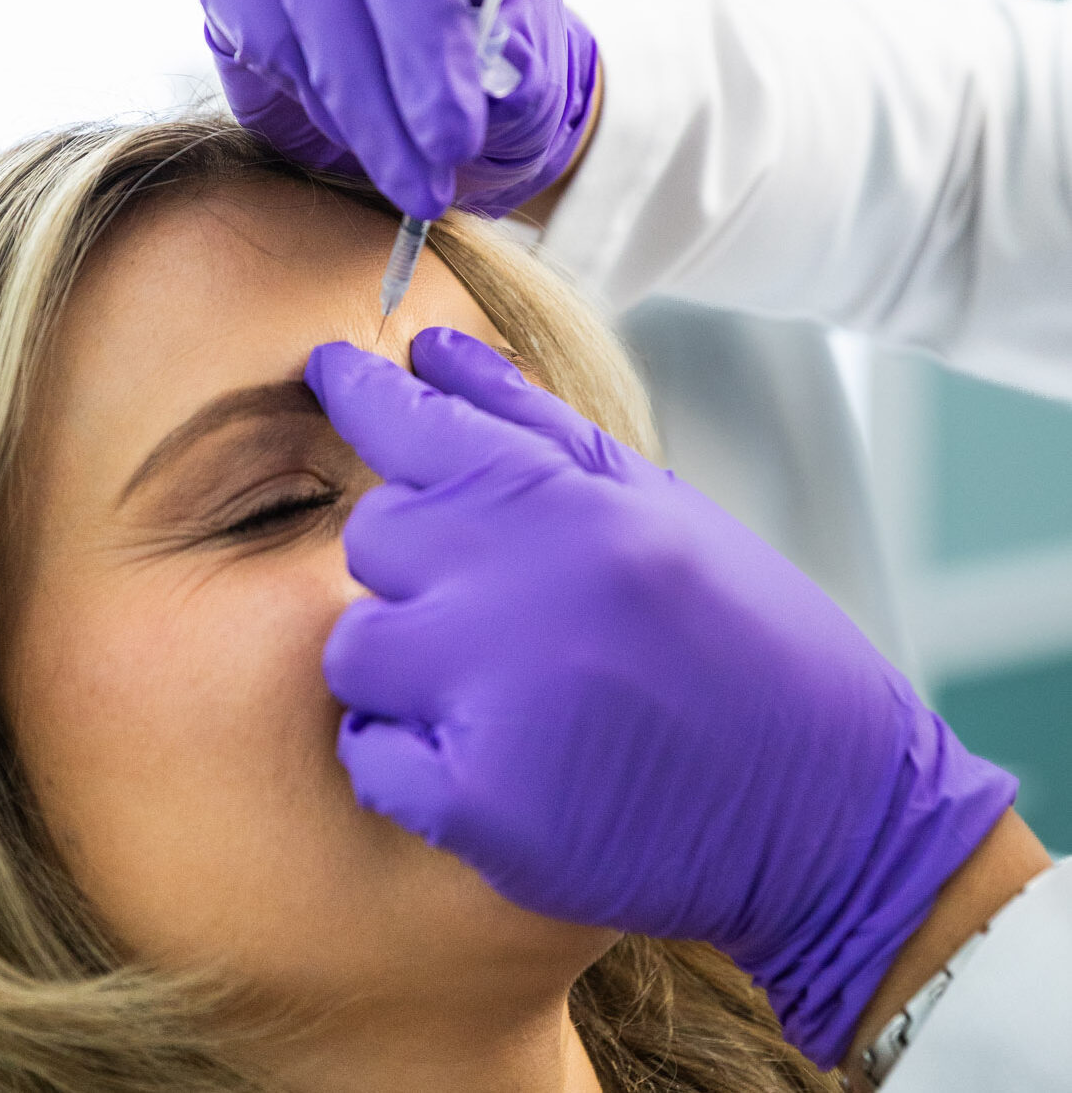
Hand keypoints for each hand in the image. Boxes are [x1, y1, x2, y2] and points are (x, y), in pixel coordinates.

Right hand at [199, 0, 598, 219]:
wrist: (411, 142)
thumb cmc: (481, 105)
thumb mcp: (524, 102)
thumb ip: (523, 80)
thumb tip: (500, 65)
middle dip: (418, 41)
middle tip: (452, 144)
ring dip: (367, 101)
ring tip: (417, 185)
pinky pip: (262, 26)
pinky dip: (312, 98)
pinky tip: (353, 142)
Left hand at [302, 327, 1018, 1070]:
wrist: (831, 809)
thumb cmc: (749, 641)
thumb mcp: (660, 505)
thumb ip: (535, 422)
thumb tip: (432, 353)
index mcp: (573, 508)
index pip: (415, 423)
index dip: (359, 390)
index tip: (331, 371)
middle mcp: (524, 590)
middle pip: (373, 536)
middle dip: (412, 561)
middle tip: (488, 598)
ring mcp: (495, 700)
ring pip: (355, 647)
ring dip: (403, 661)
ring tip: (491, 684)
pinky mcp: (481, 806)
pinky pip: (368, 754)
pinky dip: (405, 753)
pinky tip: (480, 753)